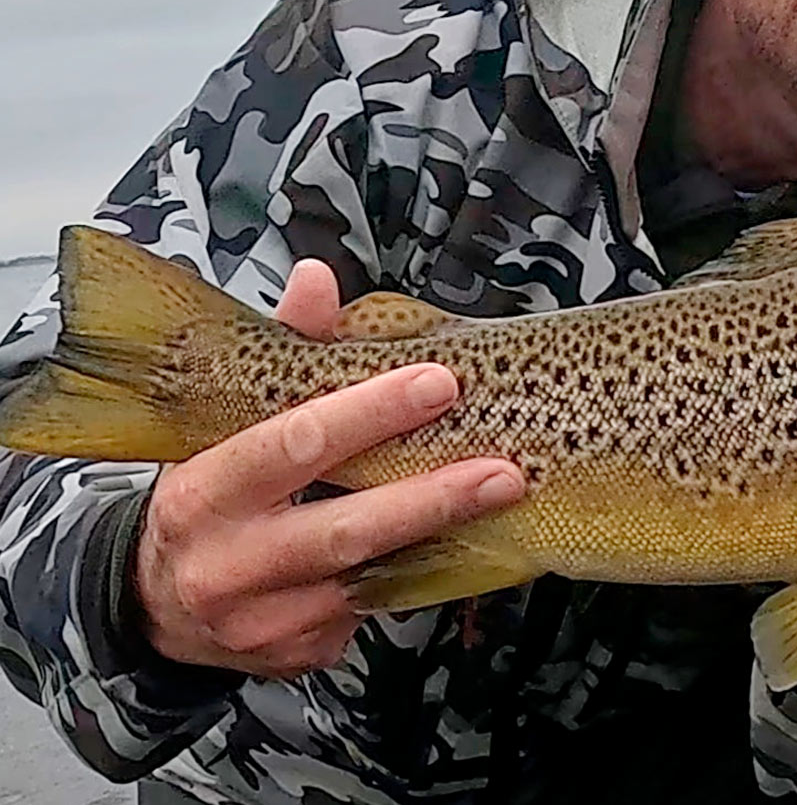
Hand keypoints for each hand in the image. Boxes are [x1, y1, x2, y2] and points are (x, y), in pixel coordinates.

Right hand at [134, 260, 524, 676]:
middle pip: (343, 529)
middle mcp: (226, 565)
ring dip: (438, 541)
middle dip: (431, 497)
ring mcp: (261, 622)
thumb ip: (281, 353)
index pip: (292, 444)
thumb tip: (316, 278)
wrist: (154, 603)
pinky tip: (457, 548)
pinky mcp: (294, 656)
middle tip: (504, 470)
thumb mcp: (223, 426)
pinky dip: (415, 579)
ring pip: (368, 580)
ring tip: (501, 502)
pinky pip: (370, 614)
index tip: (437, 383)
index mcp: (202, 492)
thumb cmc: (209, 496)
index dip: (368, 413)